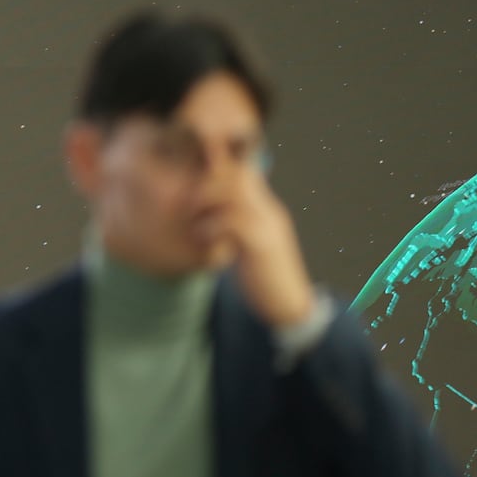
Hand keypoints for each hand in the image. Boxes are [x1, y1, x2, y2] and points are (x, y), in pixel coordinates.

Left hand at [195, 166, 317, 327]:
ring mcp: (268, 226)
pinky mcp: (262, 246)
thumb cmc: (264, 276)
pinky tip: (201, 238)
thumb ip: (235, 225)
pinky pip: (233, 222)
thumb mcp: (249, 243)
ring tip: (192, 218)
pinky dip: (210, 227)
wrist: (289, 307)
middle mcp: (269, 211)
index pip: (243, 171)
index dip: (217, 169)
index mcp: (265, 209)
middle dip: (206, 182)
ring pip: (233, 193)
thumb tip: (210, 213)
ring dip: (205, 201)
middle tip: (187, 202)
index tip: (192, 185)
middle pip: (237, 174)